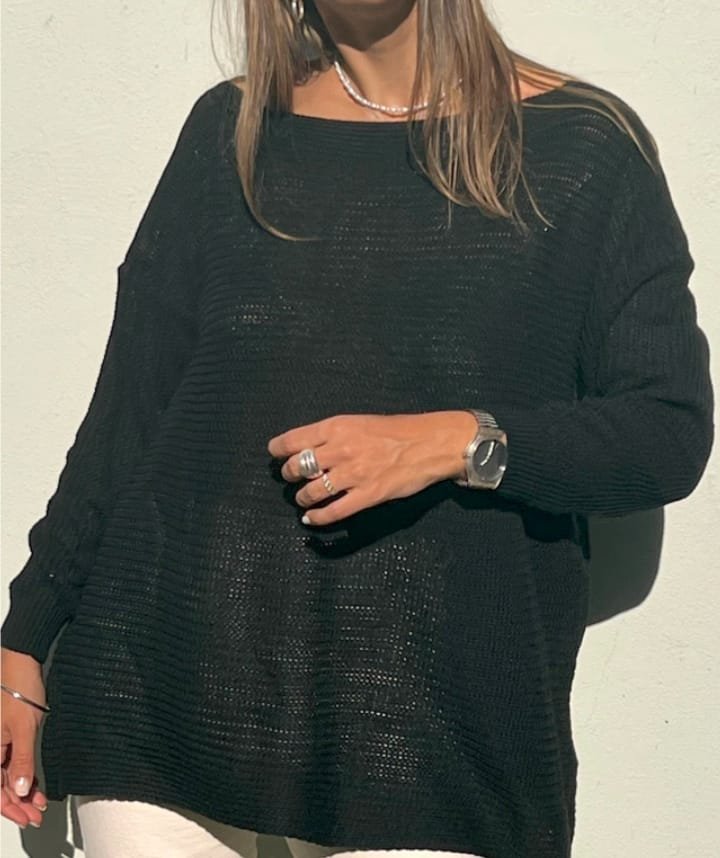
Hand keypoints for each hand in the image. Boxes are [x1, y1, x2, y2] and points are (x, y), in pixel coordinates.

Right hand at [1, 647, 47, 828]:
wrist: (23, 662)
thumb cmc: (19, 688)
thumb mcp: (24, 727)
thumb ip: (22, 760)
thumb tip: (20, 790)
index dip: (10, 808)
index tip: (27, 817)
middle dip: (18, 803)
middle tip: (36, 815)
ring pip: (7, 775)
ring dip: (22, 791)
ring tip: (40, 804)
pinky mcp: (8, 734)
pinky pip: (12, 761)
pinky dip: (24, 774)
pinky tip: (35, 785)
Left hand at [267, 410, 477, 525]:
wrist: (429, 444)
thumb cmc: (397, 431)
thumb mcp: (360, 422)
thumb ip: (334, 434)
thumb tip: (309, 446)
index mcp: (337, 428)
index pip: (293, 439)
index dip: (277, 449)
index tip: (274, 453)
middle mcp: (340, 450)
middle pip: (298, 466)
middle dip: (288, 474)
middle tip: (289, 478)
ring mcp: (353, 475)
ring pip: (312, 491)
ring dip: (302, 497)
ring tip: (302, 499)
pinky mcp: (367, 496)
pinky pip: (334, 511)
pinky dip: (318, 517)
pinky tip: (310, 519)